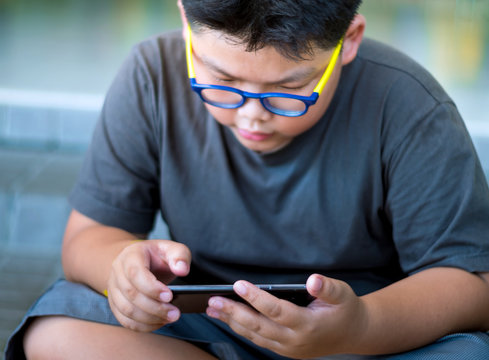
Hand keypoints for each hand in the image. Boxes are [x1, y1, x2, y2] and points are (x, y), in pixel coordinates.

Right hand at [107, 239, 190, 331]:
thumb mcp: (171, 249)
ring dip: (149, 318)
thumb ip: (179, 255)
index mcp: (131, 255)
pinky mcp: (115, 304)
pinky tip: (159, 323)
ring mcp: (114, 288)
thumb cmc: (157, 256)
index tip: (170, 296)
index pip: (135, 273)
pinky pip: (125, 320)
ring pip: (126, 310)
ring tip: (170, 318)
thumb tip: (182, 270)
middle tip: (175, 313)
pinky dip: (142, 325)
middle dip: (154, 307)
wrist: (140, 261)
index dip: (151, 288)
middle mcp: (118, 271)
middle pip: (131, 294)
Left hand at [206, 274, 367, 357]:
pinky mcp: (285, 350)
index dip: (256, 297)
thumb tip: (313, 280)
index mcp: (308, 325)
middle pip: (258, 326)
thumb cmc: (346, 309)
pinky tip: (229, 318)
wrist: (354, 334)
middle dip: (234, 312)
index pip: (276, 310)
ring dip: (232, 322)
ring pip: (255, 336)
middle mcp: (295, 341)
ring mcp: (289, 349)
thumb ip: (327, 287)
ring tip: (213, 308)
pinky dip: (242, 329)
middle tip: (213, 300)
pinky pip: (259, 340)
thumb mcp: (343, 293)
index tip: (238, 284)